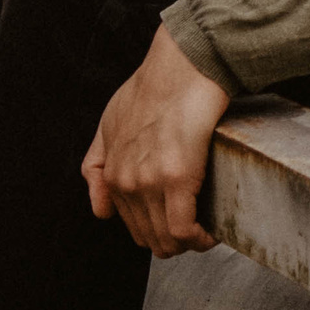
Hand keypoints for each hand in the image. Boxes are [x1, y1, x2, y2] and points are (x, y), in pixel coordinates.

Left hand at [83, 27, 231, 256]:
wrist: (181, 67)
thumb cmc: (154, 87)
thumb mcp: (110, 123)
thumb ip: (96, 164)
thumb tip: (100, 210)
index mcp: (112, 173)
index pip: (131, 225)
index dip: (158, 230)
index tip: (178, 221)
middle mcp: (126, 182)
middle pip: (150, 238)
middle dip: (174, 241)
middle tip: (197, 228)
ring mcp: (149, 183)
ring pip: (167, 239)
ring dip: (189, 242)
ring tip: (207, 231)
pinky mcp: (177, 179)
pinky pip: (184, 230)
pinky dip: (201, 238)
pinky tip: (213, 232)